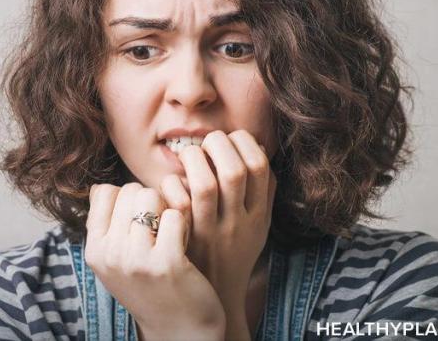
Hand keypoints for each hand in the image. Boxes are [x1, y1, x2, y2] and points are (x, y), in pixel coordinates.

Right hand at [85, 182, 225, 340]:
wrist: (180, 330)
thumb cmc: (152, 287)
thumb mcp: (116, 260)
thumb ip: (107, 225)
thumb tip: (100, 186)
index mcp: (94, 250)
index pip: (105, 192)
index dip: (129, 197)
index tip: (140, 221)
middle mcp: (110, 254)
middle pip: (131, 190)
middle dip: (151, 202)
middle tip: (159, 231)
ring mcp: (136, 259)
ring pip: (152, 196)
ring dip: (168, 210)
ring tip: (171, 236)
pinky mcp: (166, 262)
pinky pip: (175, 214)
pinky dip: (184, 224)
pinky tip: (185, 245)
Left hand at [158, 130, 276, 337]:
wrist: (214, 297)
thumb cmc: (234, 252)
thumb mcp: (259, 224)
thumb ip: (264, 189)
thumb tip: (260, 146)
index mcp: (258, 215)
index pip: (260, 166)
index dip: (245, 142)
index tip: (232, 140)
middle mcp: (236, 223)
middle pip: (233, 170)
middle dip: (219, 144)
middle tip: (208, 142)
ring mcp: (209, 233)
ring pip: (204, 184)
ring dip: (195, 158)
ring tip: (190, 155)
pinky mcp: (184, 240)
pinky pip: (177, 202)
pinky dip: (173, 182)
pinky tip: (175, 180)